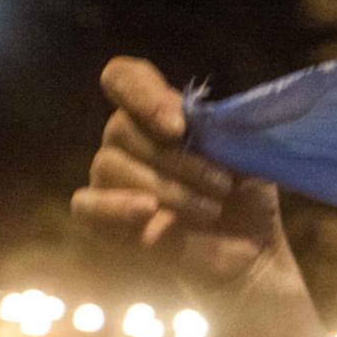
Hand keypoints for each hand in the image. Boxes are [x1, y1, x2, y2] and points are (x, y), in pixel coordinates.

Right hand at [71, 57, 294, 299]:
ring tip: (211, 210)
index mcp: (159, 117)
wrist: (251, 257)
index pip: (124, 79)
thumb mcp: (248, 161)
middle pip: (121, 127)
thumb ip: (225, 131)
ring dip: (166, 187)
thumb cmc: (247, 202)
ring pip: (110, 164)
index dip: (142, 93)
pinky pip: (85, 205)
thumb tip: (209, 118)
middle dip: (176, 158)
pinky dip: (114, 206)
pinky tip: (149, 211)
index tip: (178, 126)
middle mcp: (129, 143)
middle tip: (222, 185)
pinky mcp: (103, 222)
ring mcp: (112, 182)